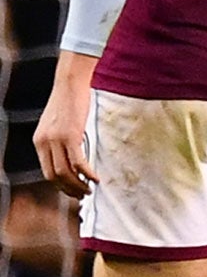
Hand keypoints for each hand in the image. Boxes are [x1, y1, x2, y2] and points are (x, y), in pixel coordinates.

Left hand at [32, 57, 96, 197]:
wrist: (70, 83)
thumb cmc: (68, 100)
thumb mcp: (57, 124)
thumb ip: (59, 140)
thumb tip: (71, 155)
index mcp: (39, 141)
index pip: (47, 171)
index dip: (61, 185)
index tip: (73, 189)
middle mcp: (44, 142)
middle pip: (54, 176)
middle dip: (69, 189)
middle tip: (82, 194)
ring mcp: (56, 140)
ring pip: (66, 172)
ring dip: (79, 184)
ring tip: (90, 189)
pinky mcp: (71, 136)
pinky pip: (79, 162)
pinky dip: (88, 173)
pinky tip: (96, 178)